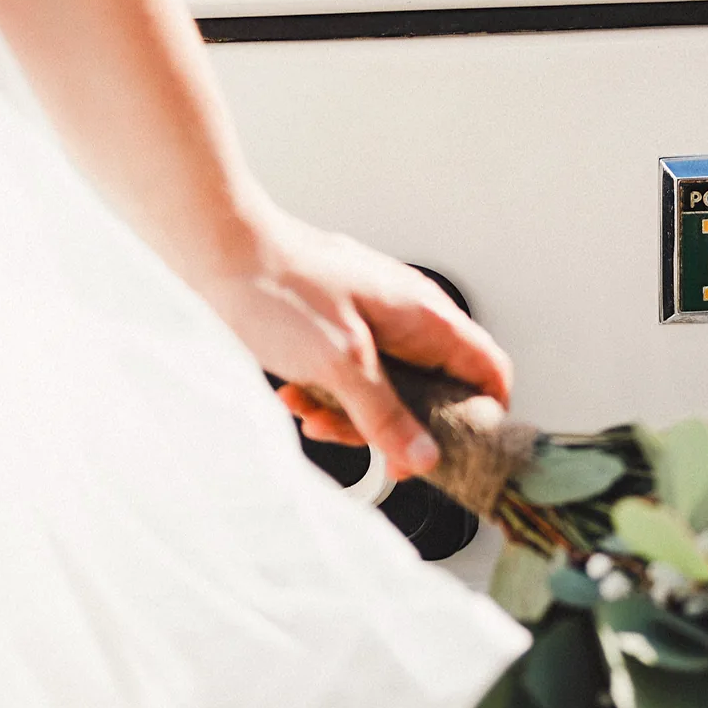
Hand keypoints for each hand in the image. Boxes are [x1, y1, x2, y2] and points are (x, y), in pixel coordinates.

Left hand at [195, 213, 513, 479]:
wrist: (218, 251)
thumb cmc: (279, 286)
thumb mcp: (340, 365)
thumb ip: (385, 416)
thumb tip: (423, 456)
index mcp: (426, 317)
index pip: (489, 370)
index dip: (483, 415)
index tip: (453, 450)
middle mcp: (408, 318)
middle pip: (434, 391)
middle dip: (397, 426)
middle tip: (369, 447)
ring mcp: (375, 323)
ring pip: (389, 390)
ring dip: (352, 414)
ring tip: (314, 413)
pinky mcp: (342, 330)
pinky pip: (354, 378)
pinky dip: (328, 394)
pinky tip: (297, 394)